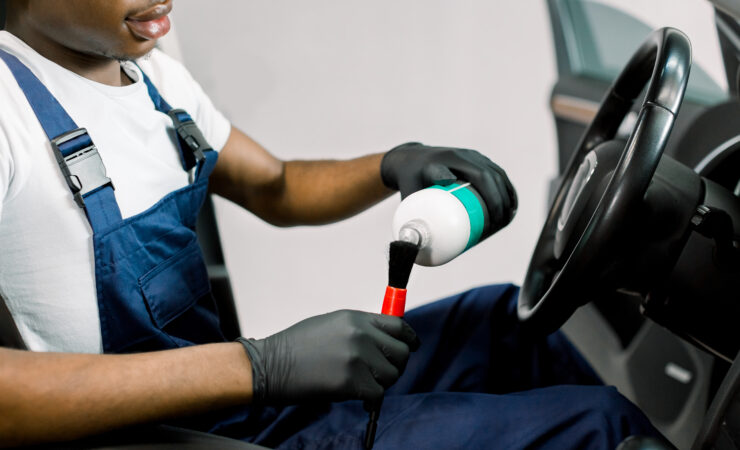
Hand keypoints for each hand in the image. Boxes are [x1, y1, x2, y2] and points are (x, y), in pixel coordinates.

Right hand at [238, 310, 419, 404]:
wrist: (271, 365)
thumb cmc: (296, 347)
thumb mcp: (331, 324)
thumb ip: (361, 330)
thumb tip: (385, 340)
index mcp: (356, 318)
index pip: (399, 326)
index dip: (409, 339)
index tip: (411, 347)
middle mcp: (360, 335)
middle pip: (402, 352)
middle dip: (395, 366)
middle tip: (380, 374)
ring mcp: (357, 358)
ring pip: (392, 375)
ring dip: (380, 383)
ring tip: (361, 384)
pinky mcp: (351, 381)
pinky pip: (377, 394)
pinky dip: (370, 399)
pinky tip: (356, 397)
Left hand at [381, 142, 517, 233]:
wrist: (409, 159)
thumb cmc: (409, 180)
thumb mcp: (409, 193)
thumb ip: (410, 218)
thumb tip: (416, 245)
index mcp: (452, 159)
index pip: (480, 177)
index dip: (492, 198)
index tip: (491, 221)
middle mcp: (465, 155)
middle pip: (493, 177)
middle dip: (502, 202)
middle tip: (498, 226)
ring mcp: (473, 156)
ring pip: (498, 175)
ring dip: (508, 196)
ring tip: (506, 219)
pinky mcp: (477, 160)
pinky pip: (497, 173)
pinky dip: (506, 189)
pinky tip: (512, 204)